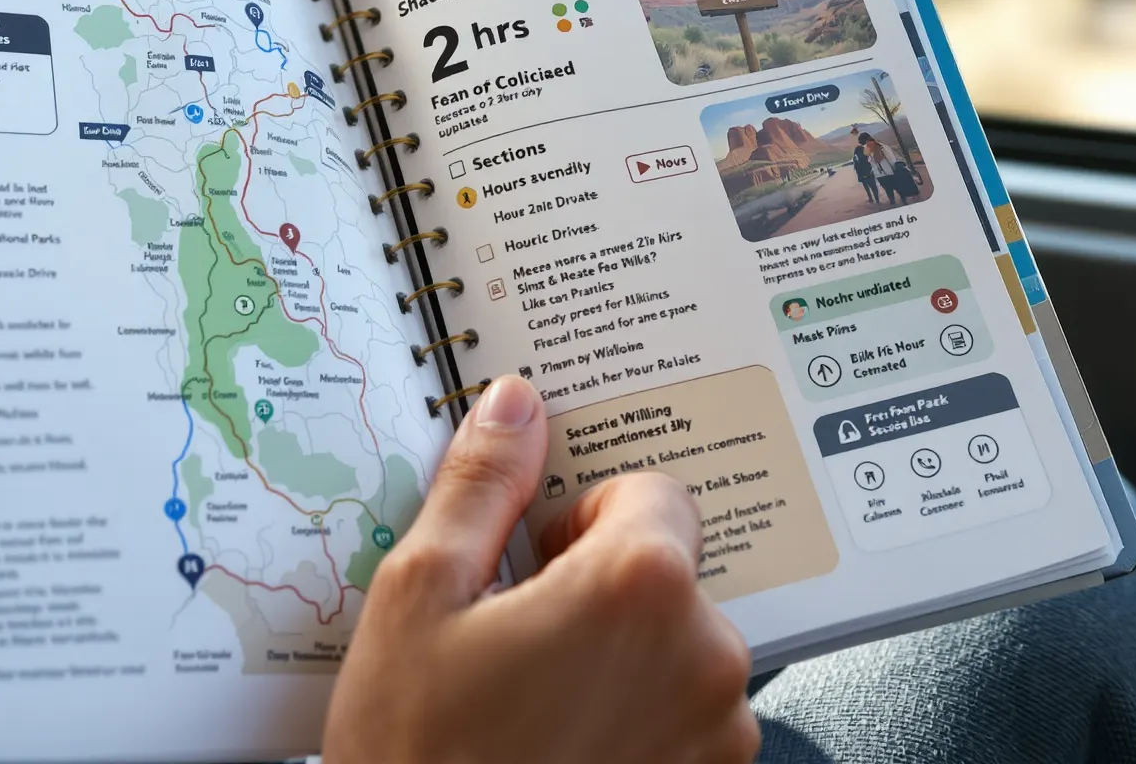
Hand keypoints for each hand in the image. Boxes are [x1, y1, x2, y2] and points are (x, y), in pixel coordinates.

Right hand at [323, 376, 757, 763]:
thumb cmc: (418, 755)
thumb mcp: (421, 596)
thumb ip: (481, 485)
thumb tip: (514, 406)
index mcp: (640, 587)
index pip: (655, 491)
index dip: (587, 518)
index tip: (534, 560)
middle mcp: (703, 655)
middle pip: (670, 573)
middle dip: (601, 589)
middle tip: (518, 637)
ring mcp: (716, 733)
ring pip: (678, 648)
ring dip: (620, 658)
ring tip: (530, 700)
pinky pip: (684, 718)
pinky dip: (634, 719)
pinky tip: (557, 742)